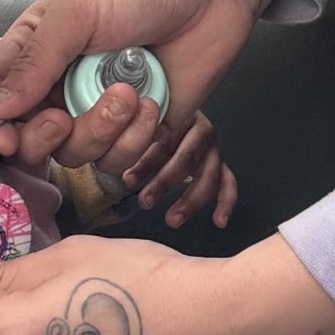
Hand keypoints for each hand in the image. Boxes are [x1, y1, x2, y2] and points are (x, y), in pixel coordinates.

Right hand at [0, 0, 292, 182]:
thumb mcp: (76, 11)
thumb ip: (33, 62)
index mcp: (37, 52)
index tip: (7, 136)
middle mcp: (62, 86)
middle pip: (33, 140)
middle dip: (45, 139)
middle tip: (62, 120)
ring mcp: (101, 110)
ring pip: (77, 154)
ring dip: (100, 134)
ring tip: (129, 96)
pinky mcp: (140, 129)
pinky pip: (120, 159)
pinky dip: (134, 140)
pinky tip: (152, 104)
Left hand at [64, 101, 238, 232]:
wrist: (168, 114)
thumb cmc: (148, 124)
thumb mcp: (137, 127)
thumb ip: (128, 137)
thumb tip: (107, 155)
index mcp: (178, 115)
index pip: (164, 139)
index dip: (146, 161)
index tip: (127, 179)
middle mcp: (199, 130)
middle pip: (187, 157)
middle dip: (165, 182)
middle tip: (145, 201)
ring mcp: (212, 148)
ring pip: (209, 174)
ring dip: (191, 199)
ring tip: (172, 219)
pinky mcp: (218, 164)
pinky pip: (227, 182)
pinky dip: (225, 201)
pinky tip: (218, 220)